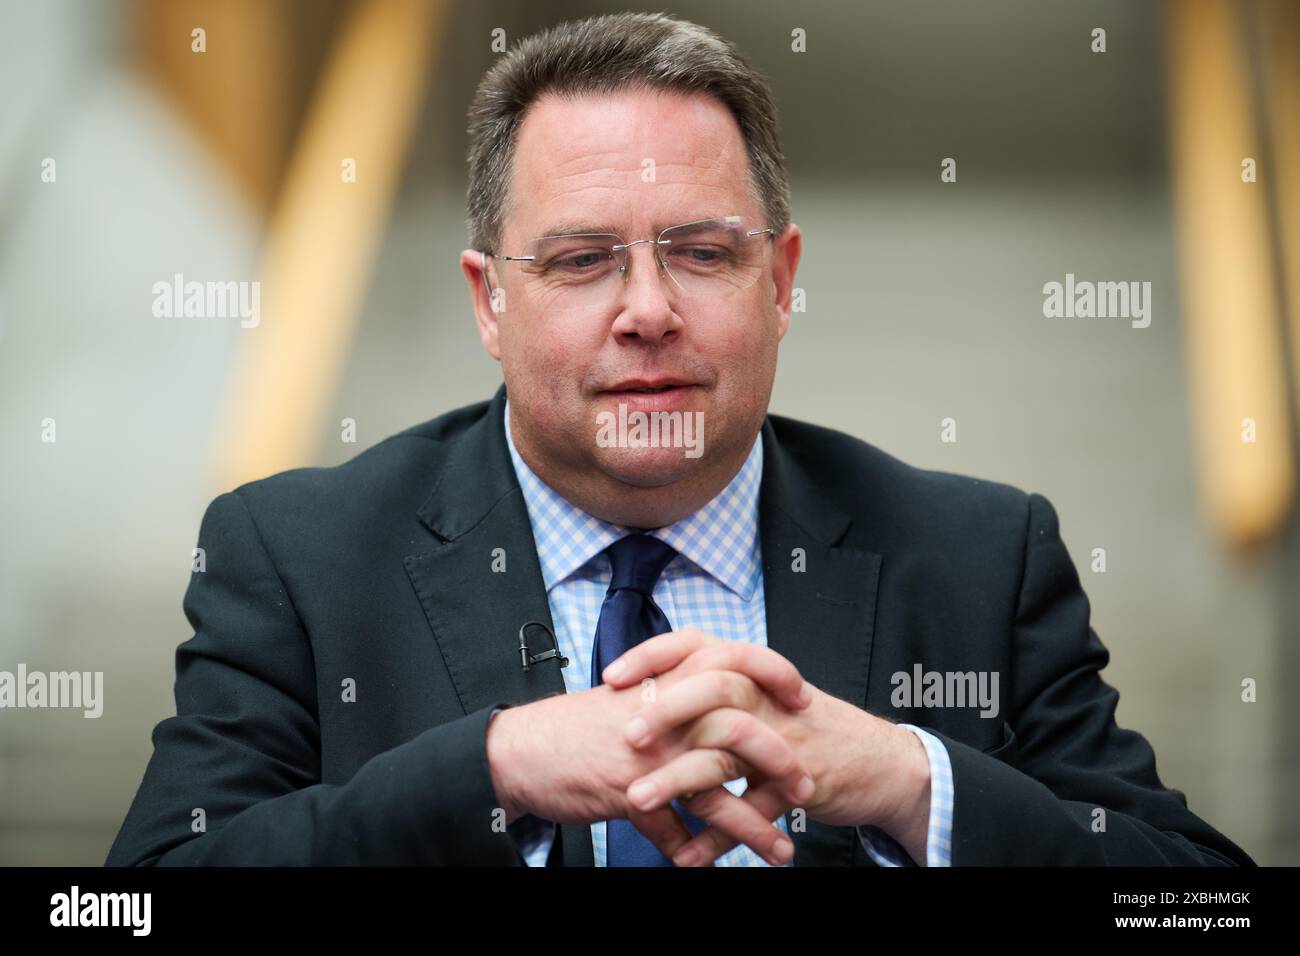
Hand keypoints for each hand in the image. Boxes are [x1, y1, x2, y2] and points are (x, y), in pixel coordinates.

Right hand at [485, 658, 813, 865]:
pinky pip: (673, 829)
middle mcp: (663, 712)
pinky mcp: (628, 790)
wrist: (520, 749)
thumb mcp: (630, 697)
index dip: (774, 672)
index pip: (735, 658)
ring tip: (780, 851)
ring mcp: (648, 753)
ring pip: (716, 790)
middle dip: (782, 761)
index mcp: (667, 679)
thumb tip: (714, 706)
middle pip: (740, 728)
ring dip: (753, 826)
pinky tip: (703, 867)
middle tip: (805, 787)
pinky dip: (692, 852)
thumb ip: (675, 697)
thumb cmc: (576, 725)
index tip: (803, 696)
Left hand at [604, 628, 932, 864]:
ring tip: (637, 800)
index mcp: (751, 671)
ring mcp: (783, 739)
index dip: (654, 655)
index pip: (698, 643)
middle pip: (714, 687)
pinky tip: (688, 857)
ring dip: (678, 780)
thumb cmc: (810, 728)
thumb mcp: (764, 694)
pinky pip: (751, 811)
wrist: (880, 762)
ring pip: (726, 753)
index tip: (613, 675)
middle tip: (627, 735)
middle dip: (666, 709)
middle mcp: (766, 697)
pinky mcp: (798, 782)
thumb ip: (715, 686)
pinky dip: (718, 837)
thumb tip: (654, 688)